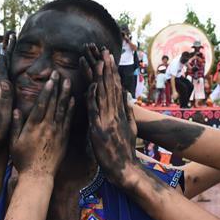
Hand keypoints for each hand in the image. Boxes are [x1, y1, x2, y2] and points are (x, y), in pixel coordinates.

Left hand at [0, 38, 14, 145]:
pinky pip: (7, 81)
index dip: (8, 50)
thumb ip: (3, 96)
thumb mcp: (2, 111)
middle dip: (8, 50)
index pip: (4, 63)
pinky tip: (11, 74)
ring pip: (4, 71)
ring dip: (8, 60)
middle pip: (3, 63)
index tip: (12, 36)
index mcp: (0, 88)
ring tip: (11, 50)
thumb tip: (4, 81)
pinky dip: (9, 73)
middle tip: (11, 36)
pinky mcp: (2, 100)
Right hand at [9, 71, 72, 175]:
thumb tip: (16, 109)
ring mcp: (56, 132)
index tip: (50, 79)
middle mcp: (46, 127)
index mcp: (33, 126)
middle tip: (60, 74)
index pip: (41, 104)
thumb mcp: (14, 142)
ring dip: (65, 94)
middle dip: (56, 87)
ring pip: (62, 109)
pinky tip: (73, 100)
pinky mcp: (63, 139)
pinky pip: (68, 121)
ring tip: (68, 82)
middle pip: (53, 103)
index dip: (47, 90)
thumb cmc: (23, 160)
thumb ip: (16, 125)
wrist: (38, 176)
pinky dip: (71, 109)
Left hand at [83, 44, 140, 185]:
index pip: (115, 86)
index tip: (108, 56)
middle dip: (106, 67)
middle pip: (109, 86)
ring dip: (99, 76)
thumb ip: (128, 111)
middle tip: (102, 50)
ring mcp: (107, 120)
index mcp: (119, 112)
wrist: (125, 169)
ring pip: (102, 94)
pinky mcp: (99, 130)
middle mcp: (114, 113)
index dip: (111, 70)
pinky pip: (94, 111)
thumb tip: (127, 97)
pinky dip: (92, 97)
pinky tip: (89, 85)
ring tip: (96, 60)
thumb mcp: (130, 128)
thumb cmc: (125, 151)